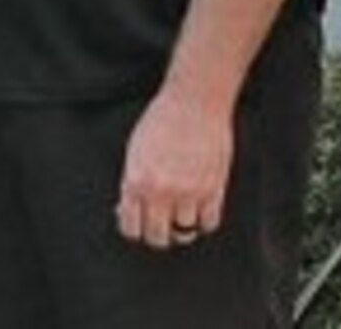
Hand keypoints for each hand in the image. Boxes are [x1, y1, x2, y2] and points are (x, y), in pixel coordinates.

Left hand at [115, 86, 231, 248]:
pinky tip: (200, 210)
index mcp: (136, 181)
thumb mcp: (135, 151)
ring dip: (182, 226)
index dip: (134, 229)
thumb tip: (126, 210)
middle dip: (157, 233)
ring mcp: (190, 192)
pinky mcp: (214, 189)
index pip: (131, 228)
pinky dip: (204, 221)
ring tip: (180, 212)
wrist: (194, 103)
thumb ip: (131, 183)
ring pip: (185, 232)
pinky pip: (209, 223)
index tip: (138, 225)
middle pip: (158, 237)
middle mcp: (161, 191)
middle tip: (160, 225)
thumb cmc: (160, 121)